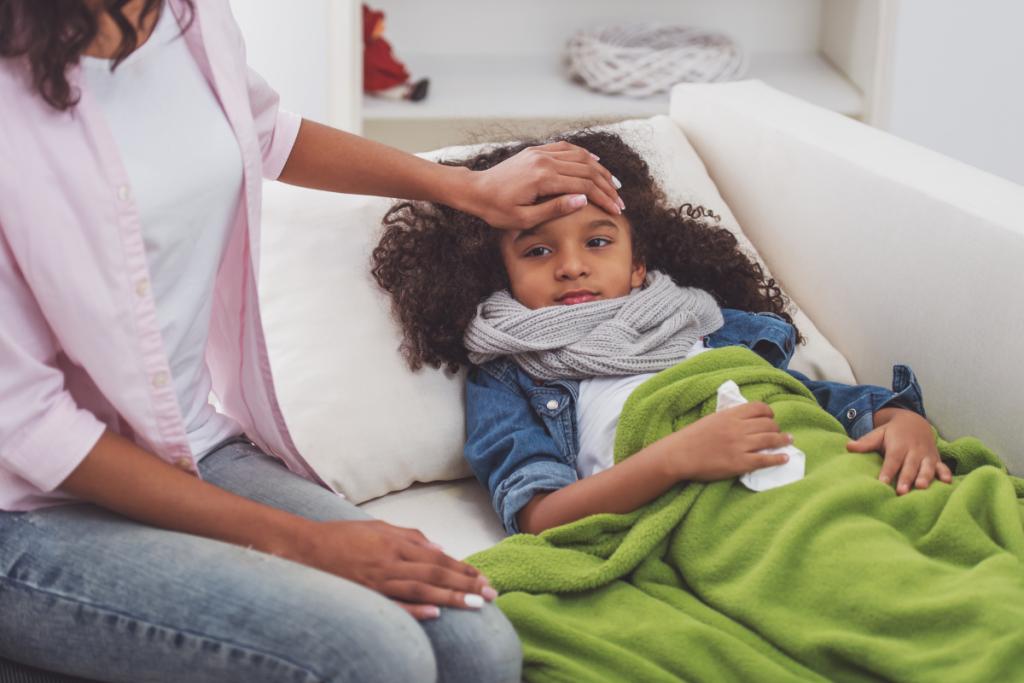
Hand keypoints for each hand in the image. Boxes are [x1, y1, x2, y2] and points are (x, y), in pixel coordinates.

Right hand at [290, 519, 496, 619]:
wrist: (303, 547)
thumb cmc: (341, 536)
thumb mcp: (378, 528)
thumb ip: (411, 537)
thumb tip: (441, 549)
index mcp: (395, 544)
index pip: (438, 558)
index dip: (463, 569)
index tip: (483, 579)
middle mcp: (390, 561)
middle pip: (435, 574)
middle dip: (466, 585)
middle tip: (491, 595)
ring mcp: (377, 580)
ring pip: (421, 589)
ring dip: (451, 598)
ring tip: (475, 605)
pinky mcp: (364, 595)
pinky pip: (393, 605)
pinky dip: (415, 609)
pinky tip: (435, 614)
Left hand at [462, 141, 624, 228]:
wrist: (475, 191)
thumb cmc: (496, 210)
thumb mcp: (525, 219)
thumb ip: (555, 209)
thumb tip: (584, 200)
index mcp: (543, 178)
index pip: (584, 186)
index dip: (603, 198)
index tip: (616, 210)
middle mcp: (544, 160)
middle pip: (587, 170)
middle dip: (607, 186)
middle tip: (620, 201)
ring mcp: (540, 153)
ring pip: (580, 157)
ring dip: (600, 171)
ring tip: (614, 184)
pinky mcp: (536, 151)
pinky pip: (566, 148)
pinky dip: (584, 155)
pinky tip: (595, 163)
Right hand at [665, 402, 792, 481]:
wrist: (679, 455)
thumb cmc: (692, 437)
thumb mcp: (712, 419)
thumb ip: (730, 417)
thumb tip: (746, 418)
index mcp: (730, 415)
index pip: (759, 408)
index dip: (769, 412)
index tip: (771, 417)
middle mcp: (738, 428)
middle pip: (768, 423)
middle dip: (777, 427)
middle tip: (780, 432)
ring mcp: (739, 445)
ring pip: (770, 440)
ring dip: (783, 440)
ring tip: (789, 441)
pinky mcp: (739, 463)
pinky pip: (765, 459)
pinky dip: (778, 458)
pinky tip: (785, 458)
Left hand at [846, 407, 950, 494]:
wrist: (914, 422)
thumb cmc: (892, 434)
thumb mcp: (878, 434)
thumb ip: (865, 443)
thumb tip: (848, 447)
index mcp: (898, 446)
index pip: (892, 460)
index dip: (887, 471)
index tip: (881, 483)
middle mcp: (914, 451)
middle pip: (909, 466)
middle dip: (906, 478)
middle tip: (901, 492)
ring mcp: (926, 456)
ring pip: (927, 467)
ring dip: (925, 477)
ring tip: (921, 488)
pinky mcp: (936, 460)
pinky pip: (942, 467)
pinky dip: (946, 474)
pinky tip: (947, 482)